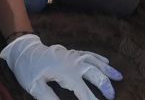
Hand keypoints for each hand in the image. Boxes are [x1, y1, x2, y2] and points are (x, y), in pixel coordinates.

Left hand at [0, 34, 122, 99]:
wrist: (24, 49)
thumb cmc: (28, 69)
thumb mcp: (34, 86)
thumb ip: (49, 98)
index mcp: (66, 73)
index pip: (83, 90)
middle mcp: (74, 63)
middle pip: (95, 75)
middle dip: (105, 86)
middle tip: (112, 97)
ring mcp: (74, 56)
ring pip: (96, 63)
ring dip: (108, 71)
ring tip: (120, 77)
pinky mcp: (72, 53)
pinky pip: (90, 54)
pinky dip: (100, 59)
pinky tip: (106, 63)